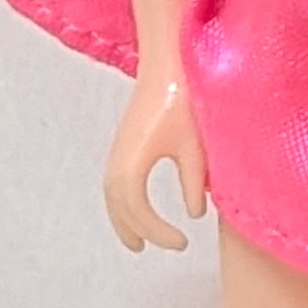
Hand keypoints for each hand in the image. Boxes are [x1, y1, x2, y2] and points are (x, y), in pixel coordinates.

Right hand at [103, 62, 207, 252]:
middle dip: (131, 228)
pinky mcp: (126, 138)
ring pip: (112, 192)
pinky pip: (116, 178)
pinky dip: (122, 198)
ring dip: (121, 216)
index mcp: (134, 160)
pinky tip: (137, 204)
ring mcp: (119, 146)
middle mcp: (119, 156)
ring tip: (137, 239)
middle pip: (116, 203)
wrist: (170, 58)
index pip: (137, 208)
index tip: (183, 241)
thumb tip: (195, 212)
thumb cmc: (185, 96)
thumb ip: (194, 181)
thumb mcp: (196, 145)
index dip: (157, 231)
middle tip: (148, 248)